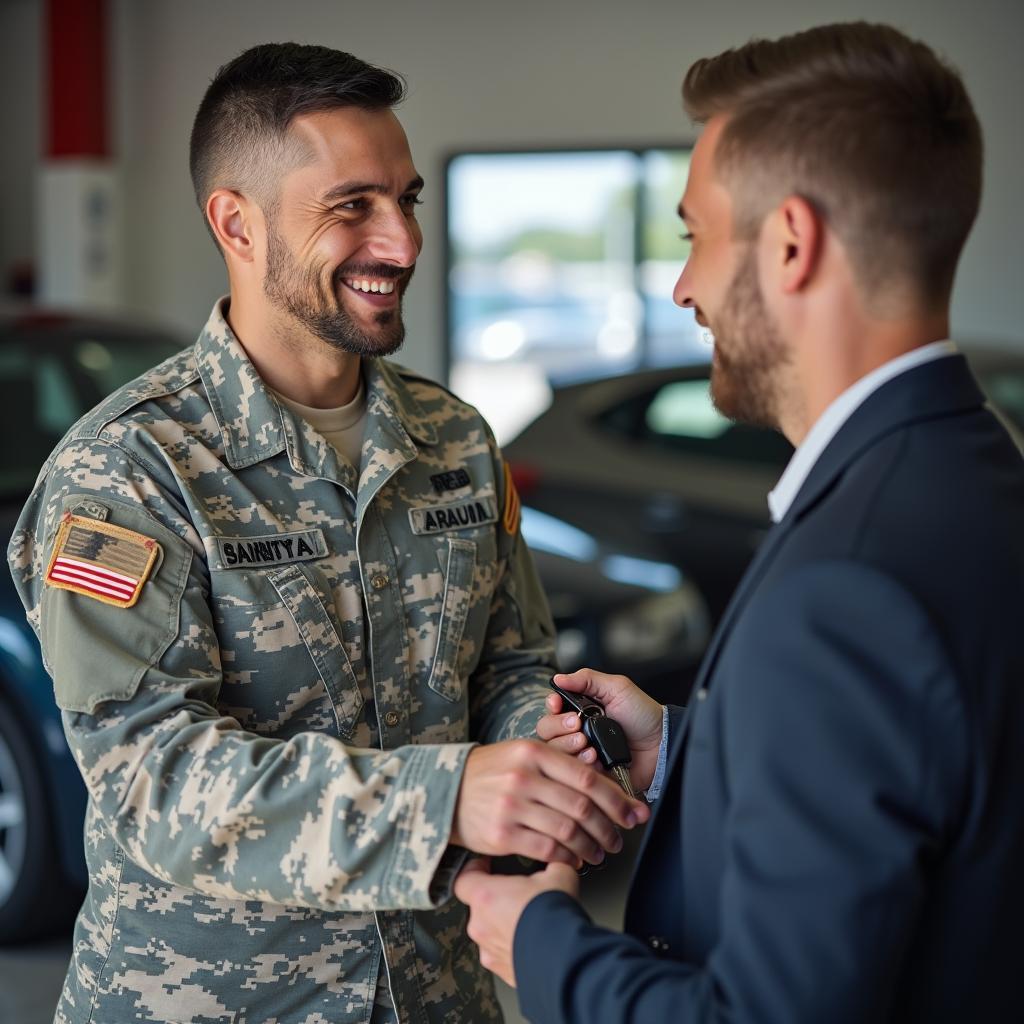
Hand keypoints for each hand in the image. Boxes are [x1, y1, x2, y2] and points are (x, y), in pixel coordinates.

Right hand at [450, 739, 648, 866]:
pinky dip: (568, 858)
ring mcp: (511, 806)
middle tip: (620, 838)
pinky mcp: (502, 834)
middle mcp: (524, 777)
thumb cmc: (492, 772)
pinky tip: (575, 860)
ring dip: (591, 846)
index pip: (587, 777)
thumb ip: (560, 763)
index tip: (632, 812)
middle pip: (582, 807)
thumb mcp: (522, 754)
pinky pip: (547, 850)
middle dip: (609, 827)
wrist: (446, 791)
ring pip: (568, 831)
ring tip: (600, 852)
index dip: (616, 799)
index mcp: (533, 752)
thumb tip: (603, 778)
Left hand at [454, 856, 579, 987]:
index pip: (464, 879)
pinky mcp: (500, 970)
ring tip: (528, 920)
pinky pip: (501, 953)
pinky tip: (531, 941)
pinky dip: (512, 947)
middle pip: (479, 906)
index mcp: (485, 896)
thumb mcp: (558, 873)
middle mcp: (481, 925)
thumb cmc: (555, 915)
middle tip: (518, 895)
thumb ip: (549, 863)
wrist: (565, 957)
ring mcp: (489, 951)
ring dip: (503, 924)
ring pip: (489, 931)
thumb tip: (556, 861)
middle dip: (496, 899)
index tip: (486, 866)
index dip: (475, 870)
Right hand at [537, 669, 663, 792]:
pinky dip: (581, 763)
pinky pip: (573, 772)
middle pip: (546, 731)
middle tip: (577, 725)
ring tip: (587, 742)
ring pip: (556, 752)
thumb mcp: (616, 688)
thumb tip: (558, 677)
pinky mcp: (590, 772)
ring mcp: (582, 752)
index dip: (552, 707)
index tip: (558, 705)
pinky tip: (594, 757)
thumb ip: (587, 680)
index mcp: (580, 709)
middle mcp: (577, 731)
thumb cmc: (642, 714)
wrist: (661, 743)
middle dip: (558, 727)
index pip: (552, 709)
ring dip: (568, 745)